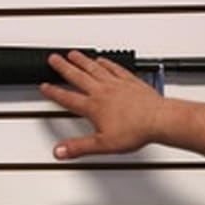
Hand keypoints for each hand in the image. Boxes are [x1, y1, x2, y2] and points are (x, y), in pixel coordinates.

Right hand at [39, 50, 165, 158]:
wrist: (159, 120)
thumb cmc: (135, 131)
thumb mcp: (103, 145)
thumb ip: (79, 147)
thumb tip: (60, 151)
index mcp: (93, 107)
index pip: (68, 98)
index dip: (54, 92)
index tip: (45, 86)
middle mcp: (102, 92)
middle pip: (77, 76)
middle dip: (63, 67)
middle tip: (54, 59)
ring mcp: (116, 84)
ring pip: (94, 68)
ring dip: (82, 60)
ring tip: (73, 54)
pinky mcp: (130, 81)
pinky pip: (114, 68)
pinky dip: (106, 62)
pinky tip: (102, 59)